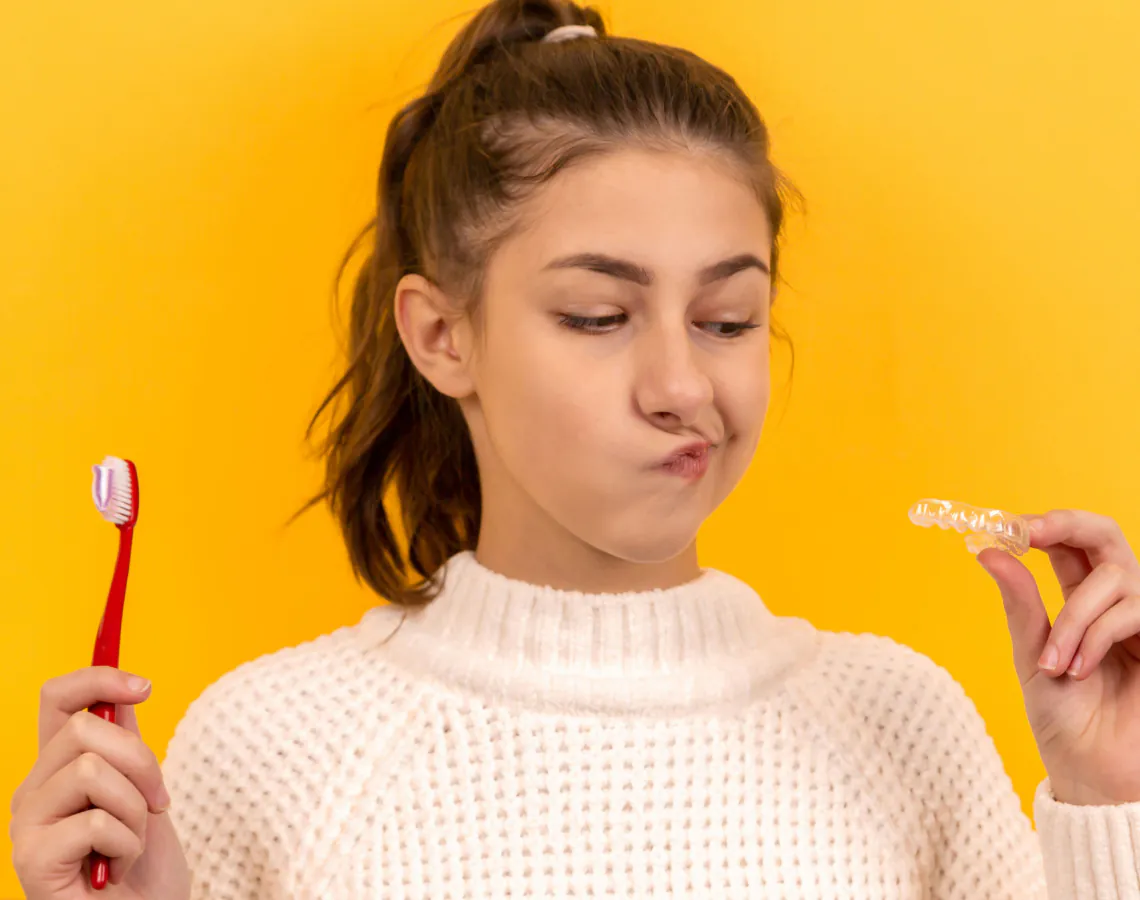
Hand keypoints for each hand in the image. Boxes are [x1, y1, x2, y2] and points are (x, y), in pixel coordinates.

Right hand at [10, 666, 191, 898]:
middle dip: (142, 762)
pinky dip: (126, 845)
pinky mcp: (30, 860)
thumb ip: (125, 743)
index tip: (144, 687)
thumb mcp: (142, 790)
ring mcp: (25, 825)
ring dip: (134, 809)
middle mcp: (32, 789)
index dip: (98, 678)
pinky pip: (95, 822)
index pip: (57, 697)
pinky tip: (117, 868)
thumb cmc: (142, 865)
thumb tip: (124, 691)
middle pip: (86, 727)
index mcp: (57, 767)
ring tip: (129, 842)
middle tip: (155, 803)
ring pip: (90, 770)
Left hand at [978, 509, 1139, 805]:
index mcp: (1079, 599)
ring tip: (1055, 663)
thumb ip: (1020, 602)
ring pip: (1112, 579)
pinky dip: (1096, 635)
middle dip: (1065, 525)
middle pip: (1104, 534)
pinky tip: (1079, 669)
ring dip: (1074, 618)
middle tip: (1027, 534)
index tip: (1006, 525)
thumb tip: (986, 550)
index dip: (1042, 524)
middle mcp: (1114, 601)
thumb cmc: (1064, 718)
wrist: (1093, 771)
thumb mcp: (1030, 654)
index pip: (1068, 543)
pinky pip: (1131, 610)